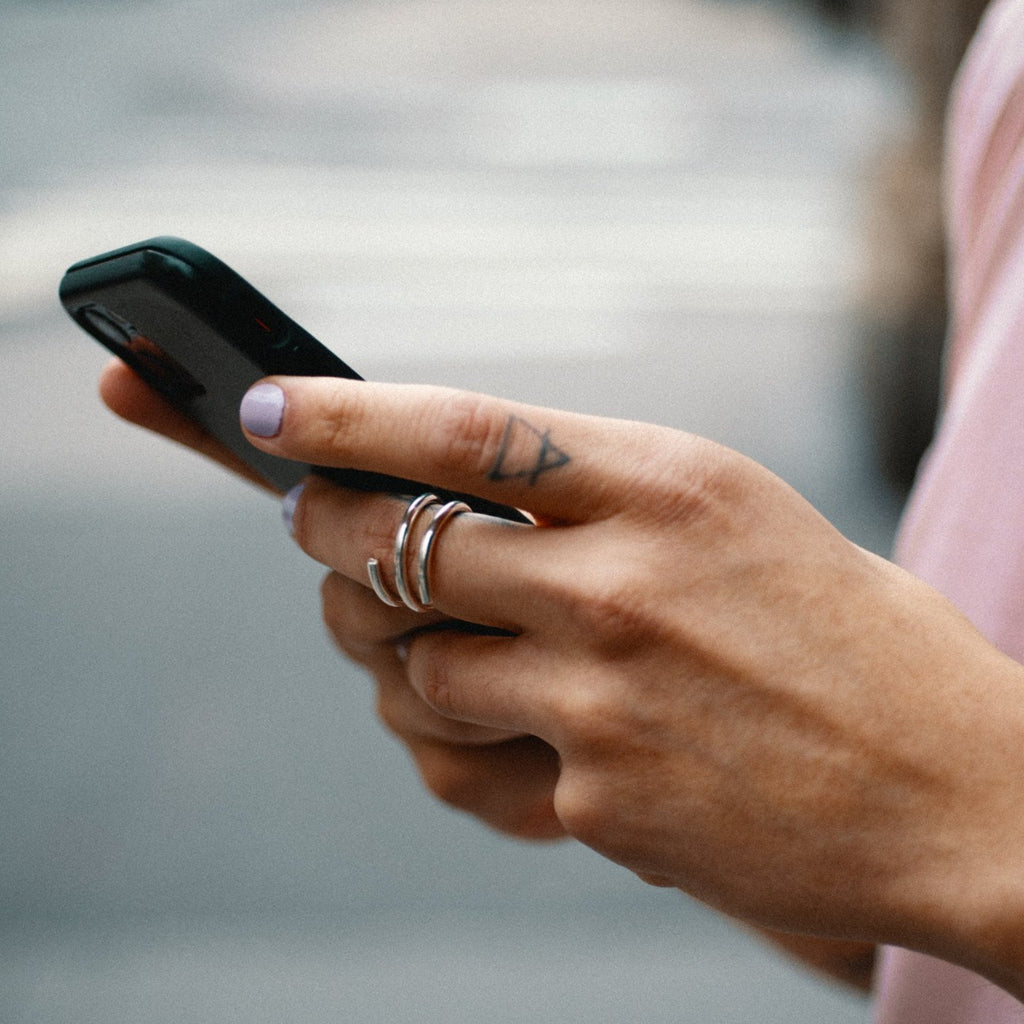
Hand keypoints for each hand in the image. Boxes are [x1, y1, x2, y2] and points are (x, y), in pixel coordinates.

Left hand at [239, 375, 1023, 993]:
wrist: (951, 788)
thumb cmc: (840, 634)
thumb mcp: (730, 516)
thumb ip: (590, 497)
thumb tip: (440, 490)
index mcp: (667, 483)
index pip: (462, 426)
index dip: (343, 415)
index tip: (264, 409)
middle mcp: (622, 583)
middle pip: (398, 546)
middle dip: (328, 533)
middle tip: (312, 524)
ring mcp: (603, 700)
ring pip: (409, 664)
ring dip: (393, 649)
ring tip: (422, 637)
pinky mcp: (597, 803)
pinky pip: (455, 763)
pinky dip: (449, 740)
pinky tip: (495, 727)